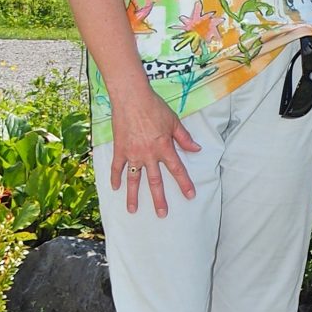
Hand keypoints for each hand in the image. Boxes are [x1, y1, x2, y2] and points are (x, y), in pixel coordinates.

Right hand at [109, 87, 200, 217]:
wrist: (132, 98)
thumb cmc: (154, 107)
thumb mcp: (174, 121)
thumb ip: (184, 138)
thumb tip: (197, 149)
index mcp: (164, 147)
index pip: (177, 169)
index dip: (184, 183)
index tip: (190, 195)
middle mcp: (149, 154)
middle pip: (155, 181)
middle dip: (159, 199)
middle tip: (162, 214)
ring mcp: (133, 153)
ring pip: (134, 179)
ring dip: (133, 196)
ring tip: (133, 210)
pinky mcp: (120, 149)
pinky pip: (117, 167)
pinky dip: (115, 178)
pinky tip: (115, 188)